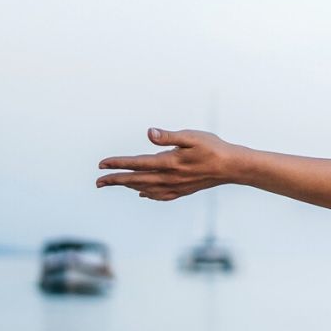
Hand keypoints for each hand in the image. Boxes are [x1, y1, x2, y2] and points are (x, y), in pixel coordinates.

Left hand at [96, 128, 242, 200]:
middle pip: (136, 180)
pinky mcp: (183, 191)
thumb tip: (150, 134)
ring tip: (115, 184)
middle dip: (115, 180)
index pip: (137, 164)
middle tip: (98, 181)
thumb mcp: (192, 136)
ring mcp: (176, 186)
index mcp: (169, 163)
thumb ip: (169, 136)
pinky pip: (160, 196)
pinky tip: (143, 193)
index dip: (118, 164)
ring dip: (128, 187)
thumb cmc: (213, 148)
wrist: (233, 167)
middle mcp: (169, 178)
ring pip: (146, 189)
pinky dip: (148, 194)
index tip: (101, 165)